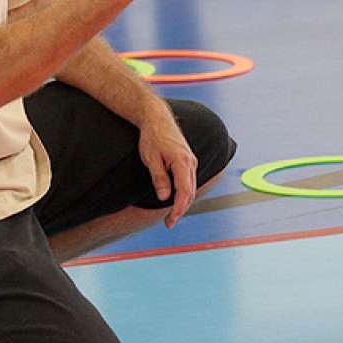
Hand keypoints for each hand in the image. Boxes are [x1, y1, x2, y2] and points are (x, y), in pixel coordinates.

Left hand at [138, 106, 199, 226]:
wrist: (157, 118)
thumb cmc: (152, 137)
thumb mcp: (150, 159)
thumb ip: (159, 179)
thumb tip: (165, 198)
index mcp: (182, 162)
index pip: (184, 192)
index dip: (178, 209)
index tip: (171, 221)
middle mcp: (191, 162)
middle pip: (190, 192)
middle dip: (180, 210)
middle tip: (168, 224)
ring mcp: (192, 161)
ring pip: (191, 188)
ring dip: (183, 203)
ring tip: (171, 216)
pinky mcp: (189, 161)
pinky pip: (189, 182)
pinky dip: (184, 194)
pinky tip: (176, 201)